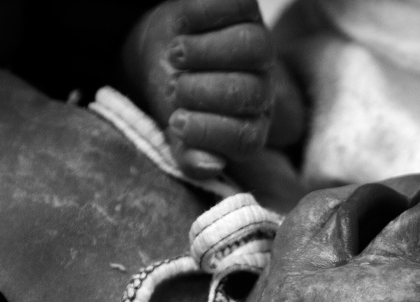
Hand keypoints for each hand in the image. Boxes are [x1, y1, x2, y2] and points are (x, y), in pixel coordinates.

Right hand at [122, 0, 286, 179]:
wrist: (159, 56)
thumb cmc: (171, 101)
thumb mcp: (175, 132)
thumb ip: (189, 155)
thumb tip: (208, 167)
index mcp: (249, 125)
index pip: (247, 137)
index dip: (211, 132)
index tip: (176, 123)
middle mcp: (261, 87)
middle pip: (252, 90)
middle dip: (206, 92)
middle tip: (175, 88)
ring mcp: (257, 47)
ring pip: (254, 46)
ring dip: (207, 52)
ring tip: (176, 55)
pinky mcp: (245, 12)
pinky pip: (237, 7)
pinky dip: (205, 15)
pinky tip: (184, 25)